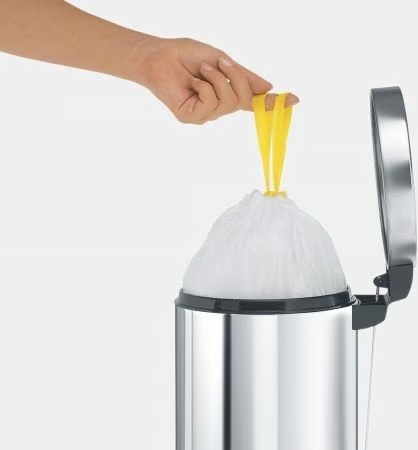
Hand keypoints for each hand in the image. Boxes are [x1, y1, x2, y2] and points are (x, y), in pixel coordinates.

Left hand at [136, 37, 298, 123]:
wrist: (160, 56)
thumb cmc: (187, 56)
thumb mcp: (222, 62)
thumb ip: (244, 76)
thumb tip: (268, 86)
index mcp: (226, 94)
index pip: (253, 102)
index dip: (273, 102)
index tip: (294, 100)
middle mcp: (217, 108)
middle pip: (243, 100)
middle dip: (237, 77)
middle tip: (221, 63)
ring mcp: (205, 115)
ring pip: (227, 102)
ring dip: (217, 78)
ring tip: (201, 71)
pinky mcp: (191, 117)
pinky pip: (210, 103)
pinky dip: (204, 85)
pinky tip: (192, 82)